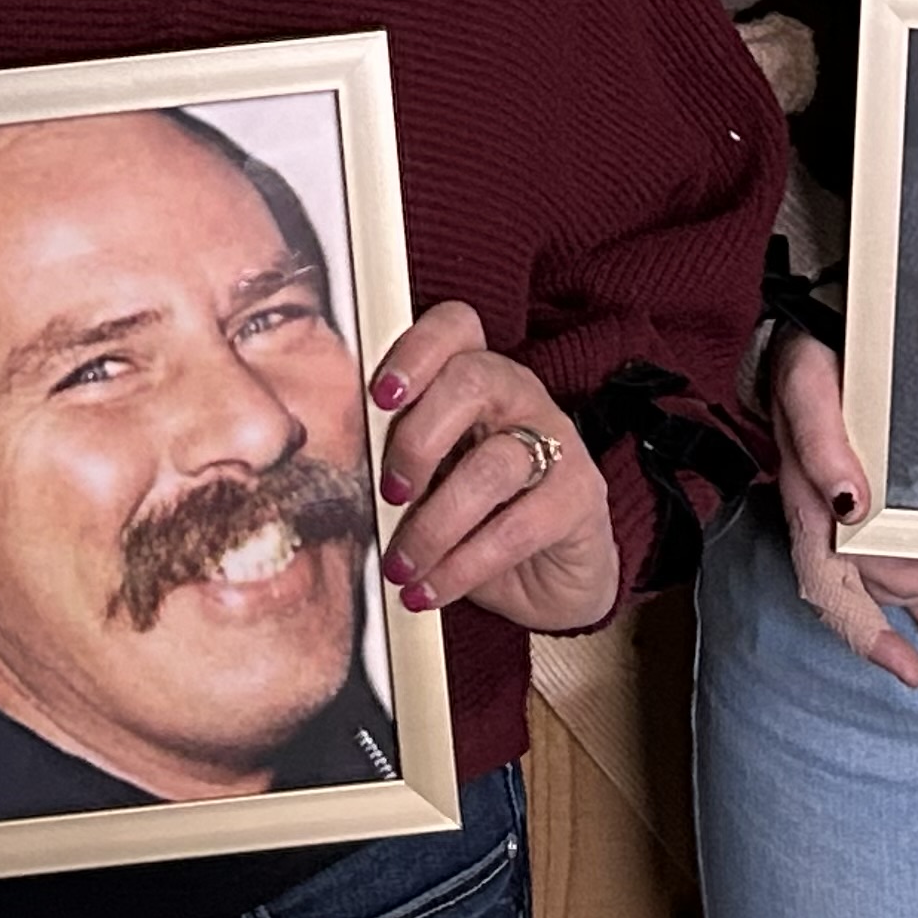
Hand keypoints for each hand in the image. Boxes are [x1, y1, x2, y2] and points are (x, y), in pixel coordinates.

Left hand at [364, 303, 619, 633]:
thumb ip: (397, 462)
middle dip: (418, 439)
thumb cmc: (475, 519)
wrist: (551, 581)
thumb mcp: (430, 483)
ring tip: (402, 565)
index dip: (415, 351)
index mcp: (475, 375)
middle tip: (389, 494)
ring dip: (435, 523)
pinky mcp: (580, 497)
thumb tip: (337, 477)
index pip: (455, 326)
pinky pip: (518, 527)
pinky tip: (431, 590)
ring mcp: (557, 442)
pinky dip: (464, 566)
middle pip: (471, 380)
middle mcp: (519, 395)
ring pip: (493, 463)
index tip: (379, 398)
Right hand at [763, 327, 917, 688]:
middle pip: (883, 579)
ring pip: (894, 572)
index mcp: (808, 502)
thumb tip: (851, 502)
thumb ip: (821, 442)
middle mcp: (825, 516)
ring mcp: (844, 511)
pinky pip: (891, 556)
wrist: (802, 327)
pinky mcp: (864, 497)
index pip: (835, 586)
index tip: (911, 669)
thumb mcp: (807, 386)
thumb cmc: (803, 357)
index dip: (869, 633)